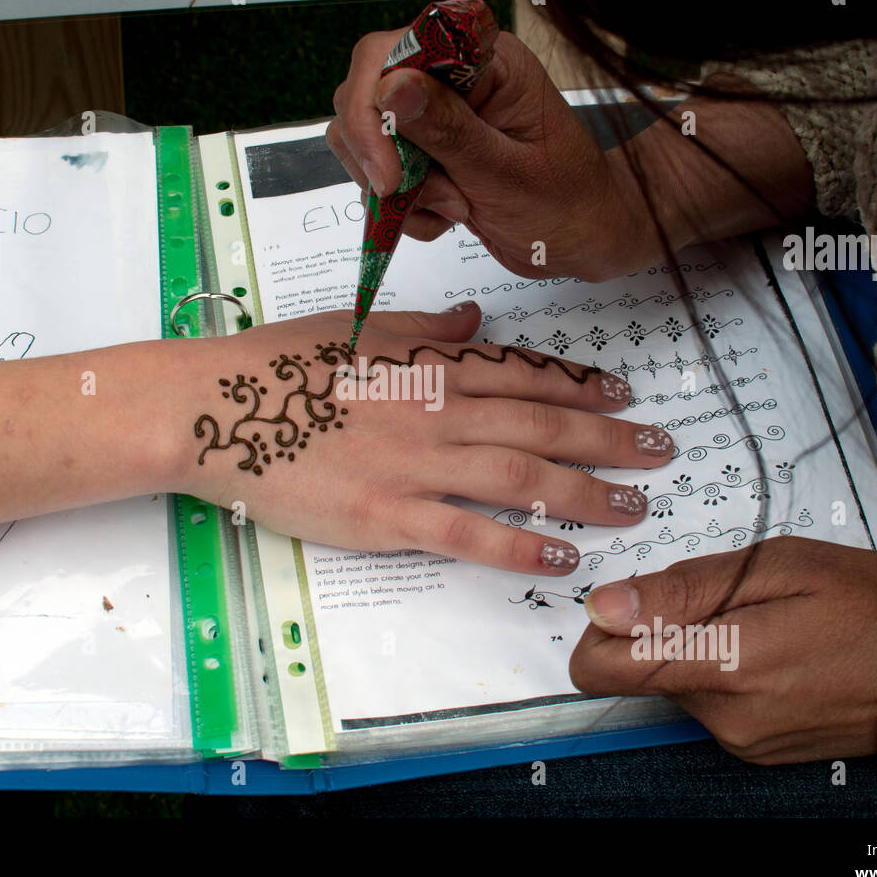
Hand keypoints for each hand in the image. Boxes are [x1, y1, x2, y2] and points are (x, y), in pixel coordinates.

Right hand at [175, 304, 673, 574]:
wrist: (216, 408)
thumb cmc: (278, 364)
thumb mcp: (357, 328)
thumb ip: (425, 331)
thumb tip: (476, 321)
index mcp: (429, 364)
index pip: (524, 374)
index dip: (582, 385)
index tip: (623, 395)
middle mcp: (436, 410)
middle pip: (543, 423)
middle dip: (610, 438)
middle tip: (659, 451)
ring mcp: (415, 464)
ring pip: (522, 475)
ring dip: (587, 491)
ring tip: (635, 506)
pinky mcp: (388, 515)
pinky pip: (470, 532)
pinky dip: (521, 544)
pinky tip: (562, 555)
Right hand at [328, 30, 649, 280]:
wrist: (584, 241)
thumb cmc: (569, 203)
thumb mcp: (506, 172)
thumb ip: (448, 131)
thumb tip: (391, 86)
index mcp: (484, 63)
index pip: (393, 53)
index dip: (374, 108)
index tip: (388, 172)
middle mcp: (455, 82)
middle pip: (367, 96)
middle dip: (382, 156)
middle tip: (409, 195)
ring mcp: (439, 120)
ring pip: (369, 141)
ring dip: (398, 189)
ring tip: (454, 208)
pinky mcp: (430, 157)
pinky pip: (385, 177)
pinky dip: (406, 209)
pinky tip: (449, 218)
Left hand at [571, 536, 876, 763]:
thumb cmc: (874, 606)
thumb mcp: (775, 567)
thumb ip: (682, 590)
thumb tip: (608, 604)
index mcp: (720, 666)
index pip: (601, 667)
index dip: (599, 630)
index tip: (629, 600)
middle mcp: (722, 716)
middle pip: (640, 669)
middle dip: (663, 626)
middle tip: (724, 595)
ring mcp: (740, 739)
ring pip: (677, 682)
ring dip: (698, 646)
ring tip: (761, 617)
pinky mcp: (757, 748)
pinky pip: (711, 702)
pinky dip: (725, 669)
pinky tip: (774, 646)